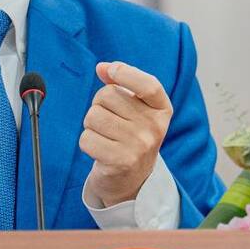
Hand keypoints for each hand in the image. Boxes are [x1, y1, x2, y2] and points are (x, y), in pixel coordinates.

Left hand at [79, 61, 172, 206]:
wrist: (132, 180)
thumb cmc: (130, 137)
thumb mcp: (134, 109)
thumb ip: (120, 85)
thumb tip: (102, 68)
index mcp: (162, 110)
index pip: (148, 84)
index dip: (126, 73)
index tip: (110, 70)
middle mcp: (155, 127)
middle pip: (107, 96)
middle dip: (99, 105)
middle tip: (109, 121)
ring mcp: (139, 145)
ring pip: (93, 116)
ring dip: (91, 125)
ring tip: (105, 136)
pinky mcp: (121, 161)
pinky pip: (87, 138)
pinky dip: (87, 142)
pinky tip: (100, 150)